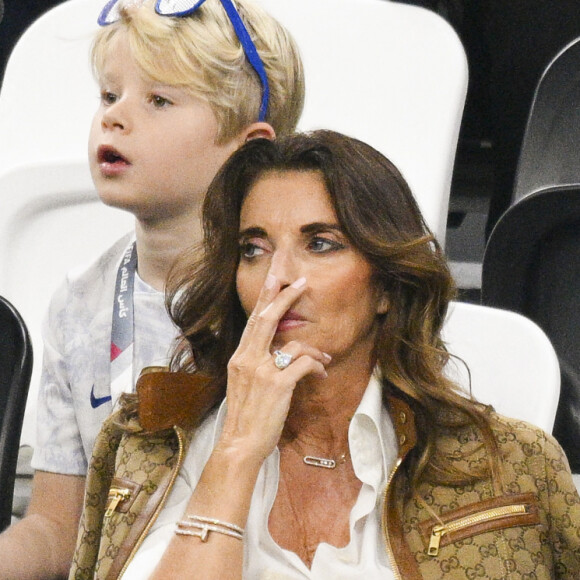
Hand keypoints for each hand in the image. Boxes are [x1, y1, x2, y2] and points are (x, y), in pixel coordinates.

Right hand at [218, 273, 329, 462]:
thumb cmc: (246, 417)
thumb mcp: (244, 384)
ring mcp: (262, 371)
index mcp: (239, 358)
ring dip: (315, 350)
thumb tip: (278, 351)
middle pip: (268, 319)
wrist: (240, 444)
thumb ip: (256, 364)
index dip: (265, 298)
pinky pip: (305, 364)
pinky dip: (317, 366)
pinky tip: (321, 373)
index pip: (253, 321)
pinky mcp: (278, 385)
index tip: (274, 280)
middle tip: (301, 281)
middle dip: (285, 296)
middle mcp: (247, 359)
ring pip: (294, 344)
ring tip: (324, 359)